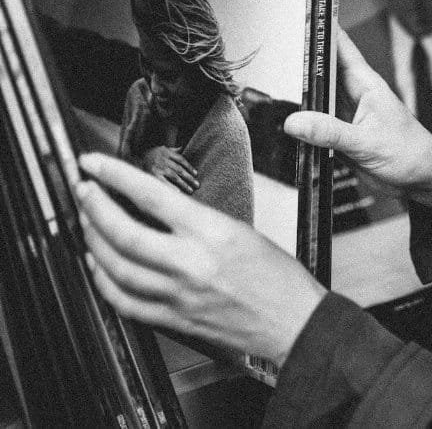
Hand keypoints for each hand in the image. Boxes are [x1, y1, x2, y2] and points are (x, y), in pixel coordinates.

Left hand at [76, 153, 326, 366]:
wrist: (295, 321)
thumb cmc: (279, 277)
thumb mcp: (242, 231)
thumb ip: (197, 221)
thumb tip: (156, 206)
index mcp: (213, 233)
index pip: (152, 195)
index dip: (115, 175)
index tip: (94, 163)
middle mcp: (191, 263)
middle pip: (123, 233)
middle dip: (93, 207)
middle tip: (83, 190)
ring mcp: (179, 295)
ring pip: (116, 267)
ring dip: (93, 242)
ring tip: (86, 223)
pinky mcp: (175, 320)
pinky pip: (125, 302)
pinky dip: (103, 283)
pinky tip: (97, 268)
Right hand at [141, 146, 198, 193]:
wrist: (136, 156)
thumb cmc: (152, 155)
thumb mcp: (163, 149)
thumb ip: (173, 150)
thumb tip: (182, 146)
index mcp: (167, 152)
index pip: (182, 160)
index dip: (189, 167)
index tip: (196, 174)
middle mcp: (164, 160)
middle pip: (180, 170)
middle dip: (189, 178)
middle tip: (197, 185)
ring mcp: (159, 168)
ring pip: (174, 176)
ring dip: (184, 184)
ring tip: (191, 190)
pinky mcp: (153, 175)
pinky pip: (164, 182)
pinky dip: (171, 187)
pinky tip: (178, 192)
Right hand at [285, 28, 431, 210]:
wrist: (420, 179)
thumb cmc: (410, 152)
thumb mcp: (367, 141)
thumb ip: (330, 132)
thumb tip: (295, 121)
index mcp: (365, 84)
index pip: (340, 46)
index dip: (321, 29)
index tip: (299, 16)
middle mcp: (353, 95)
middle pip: (320, 70)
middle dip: (299, 60)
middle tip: (271, 51)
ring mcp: (345, 115)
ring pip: (315, 97)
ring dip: (298, 94)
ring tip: (269, 84)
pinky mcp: (340, 135)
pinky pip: (315, 123)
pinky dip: (302, 122)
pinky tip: (285, 120)